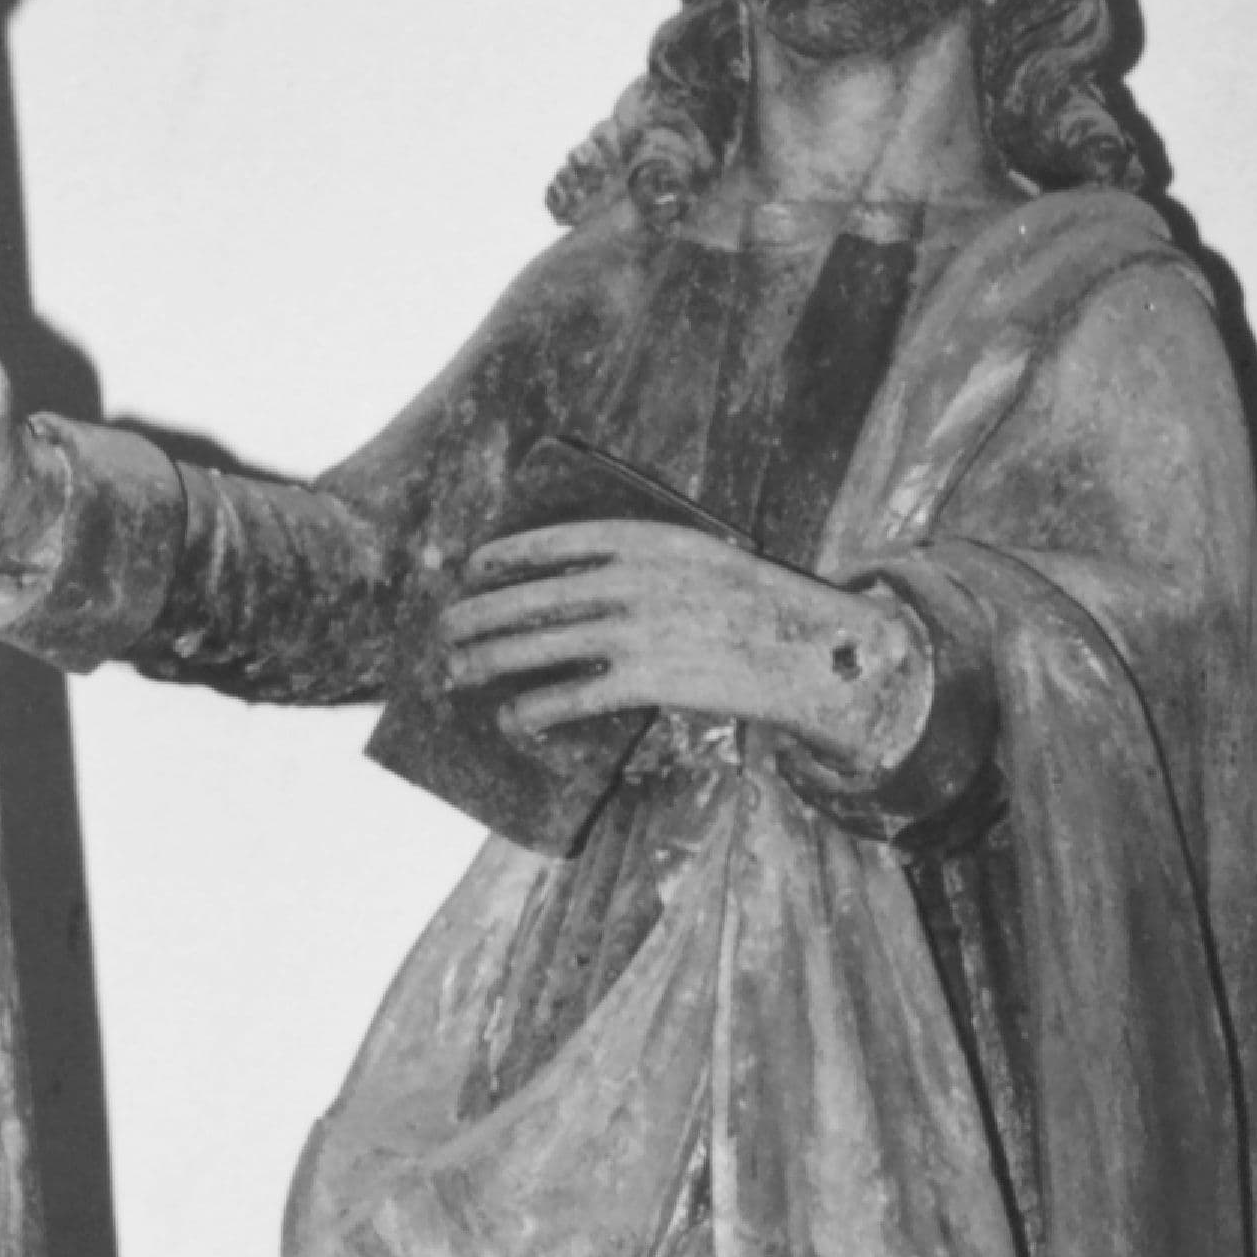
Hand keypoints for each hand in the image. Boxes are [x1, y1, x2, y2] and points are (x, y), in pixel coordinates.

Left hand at [439, 518, 926, 772]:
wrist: (811, 647)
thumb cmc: (755, 607)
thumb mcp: (703, 560)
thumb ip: (643, 567)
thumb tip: (578, 588)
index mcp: (649, 539)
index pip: (557, 542)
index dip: (507, 556)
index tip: (473, 568)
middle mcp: (636, 578)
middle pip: (536, 596)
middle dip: (480, 614)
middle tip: (445, 630)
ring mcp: (639, 628)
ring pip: (541, 645)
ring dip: (489, 660)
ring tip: (456, 673)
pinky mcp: (650, 680)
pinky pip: (574, 696)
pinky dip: (534, 708)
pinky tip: (511, 718)